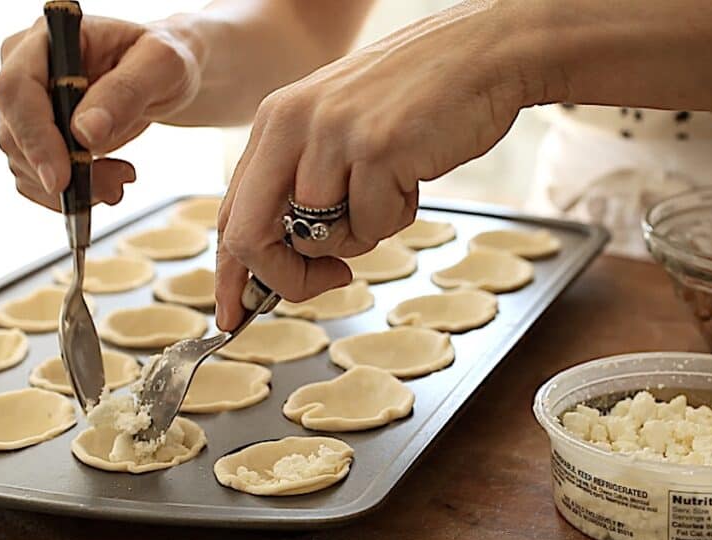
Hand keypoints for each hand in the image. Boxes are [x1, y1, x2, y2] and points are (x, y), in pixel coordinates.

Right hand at [0, 16, 200, 210]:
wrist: (161, 77)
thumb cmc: (161, 59)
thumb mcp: (162, 65)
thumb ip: (126, 91)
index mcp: (46, 39)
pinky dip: (69, 193)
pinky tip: (107, 183)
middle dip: (63, 171)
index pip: (16, 89)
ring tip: (121, 179)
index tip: (60, 179)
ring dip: (70, 188)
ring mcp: (26, 106)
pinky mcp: (36, 137)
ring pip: (24, 163)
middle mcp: (24, 69)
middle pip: (15, 133)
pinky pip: (35, 178)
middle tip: (116, 184)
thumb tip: (85, 131)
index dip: (34, 137)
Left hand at [215, 2, 534, 329]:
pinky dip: (396, 218)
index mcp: (274, 121)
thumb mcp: (337, 130)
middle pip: (250, 236)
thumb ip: (303, 183)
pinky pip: (371, 226)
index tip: (235, 312)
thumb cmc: (415, 100)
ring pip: (318, 239)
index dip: (231, 273)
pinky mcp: (377, 149)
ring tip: (389, 191)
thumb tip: (281, 260)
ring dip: (360, 236)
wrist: (481, 54)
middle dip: (282, 279)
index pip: (230, 212)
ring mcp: (333, 136)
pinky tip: (412, 177)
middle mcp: (292, 125)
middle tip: (326, 282)